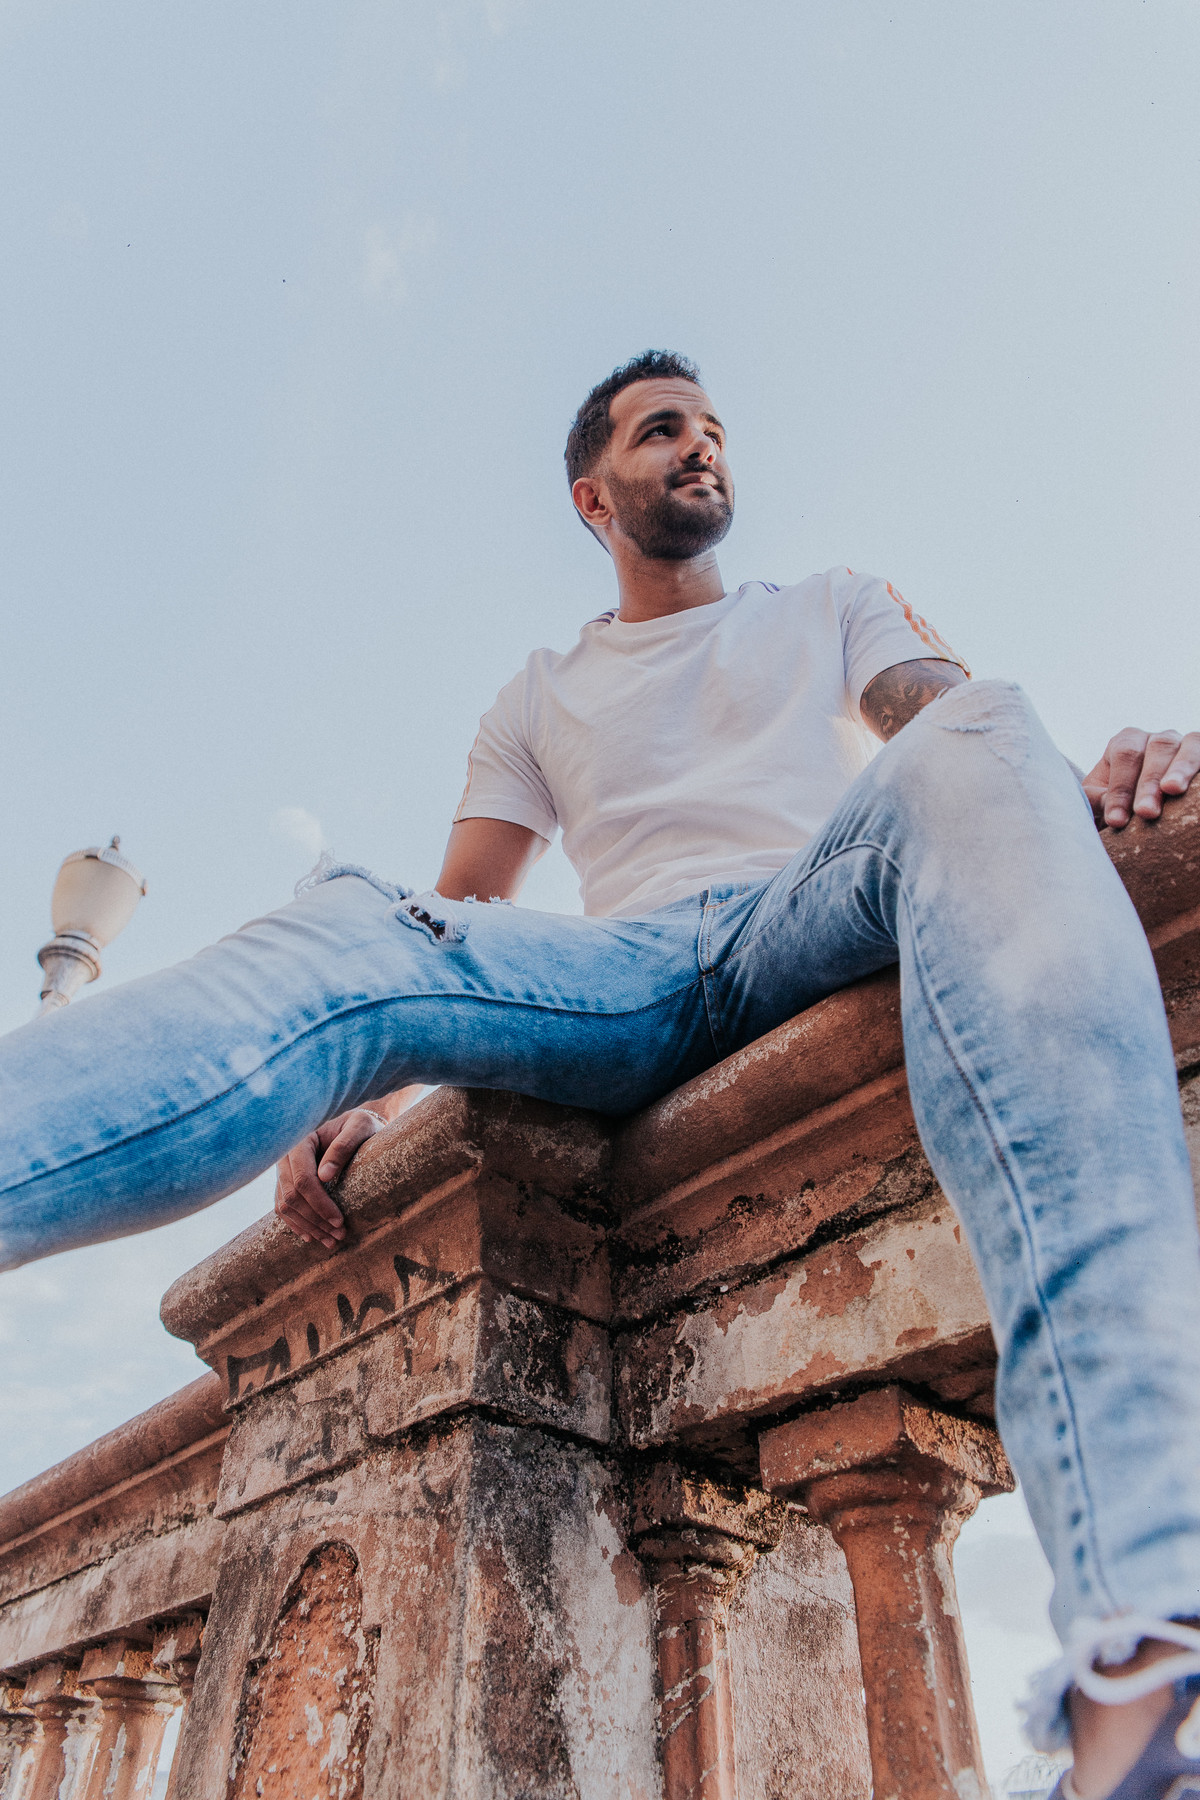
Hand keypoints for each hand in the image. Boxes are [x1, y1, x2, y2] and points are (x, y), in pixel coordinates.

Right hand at [274, 1108, 382, 1248]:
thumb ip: (344, 1145)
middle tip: (339, 1235)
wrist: (354, 1126)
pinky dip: (297, 1224)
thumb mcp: (360, 1126)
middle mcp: (286, 1157)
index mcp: (300, 1141)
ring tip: (331, 1240)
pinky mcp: (287, 1182)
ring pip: (285, 1205)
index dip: (319, 1203)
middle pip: (291, 1196)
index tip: (339, 1220)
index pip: (302, 1179)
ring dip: (307, 1227)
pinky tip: (312, 1236)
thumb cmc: (360, 1125)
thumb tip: (325, 1175)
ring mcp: (284, 1171)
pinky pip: (283, 1207)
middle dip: (315, 1219)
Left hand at [1083, 728, 1199, 827]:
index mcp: (1126, 743)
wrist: (1142, 814)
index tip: (1116, 820)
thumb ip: (1095, 800)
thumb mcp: (1099, 803)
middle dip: (1149, 782)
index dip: (1120, 787)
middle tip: (1146, 812)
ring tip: (1173, 789)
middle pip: (1157, 749)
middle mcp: (1159, 739)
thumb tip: (1105, 803)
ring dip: (1181, 768)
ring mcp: (1186, 746)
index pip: (1124, 755)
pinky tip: (1197, 793)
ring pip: (1190, 745)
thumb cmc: (1118, 807)